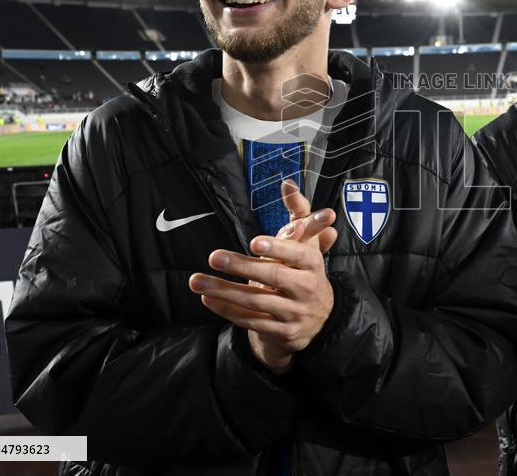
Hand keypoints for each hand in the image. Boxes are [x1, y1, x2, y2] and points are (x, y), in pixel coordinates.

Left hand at [189, 182, 336, 372]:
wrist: (319, 318)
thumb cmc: (304, 271)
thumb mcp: (306, 243)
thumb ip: (298, 212)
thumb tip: (287, 183)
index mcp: (313, 265)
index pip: (297, 255)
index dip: (277, 249)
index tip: (253, 243)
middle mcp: (306, 289)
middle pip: (273, 277)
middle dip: (241, 267)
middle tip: (213, 257)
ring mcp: (294, 313)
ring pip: (256, 302)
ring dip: (223, 291)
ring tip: (196, 280)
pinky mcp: (283, 333)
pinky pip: (251, 321)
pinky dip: (227, 311)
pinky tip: (208, 299)